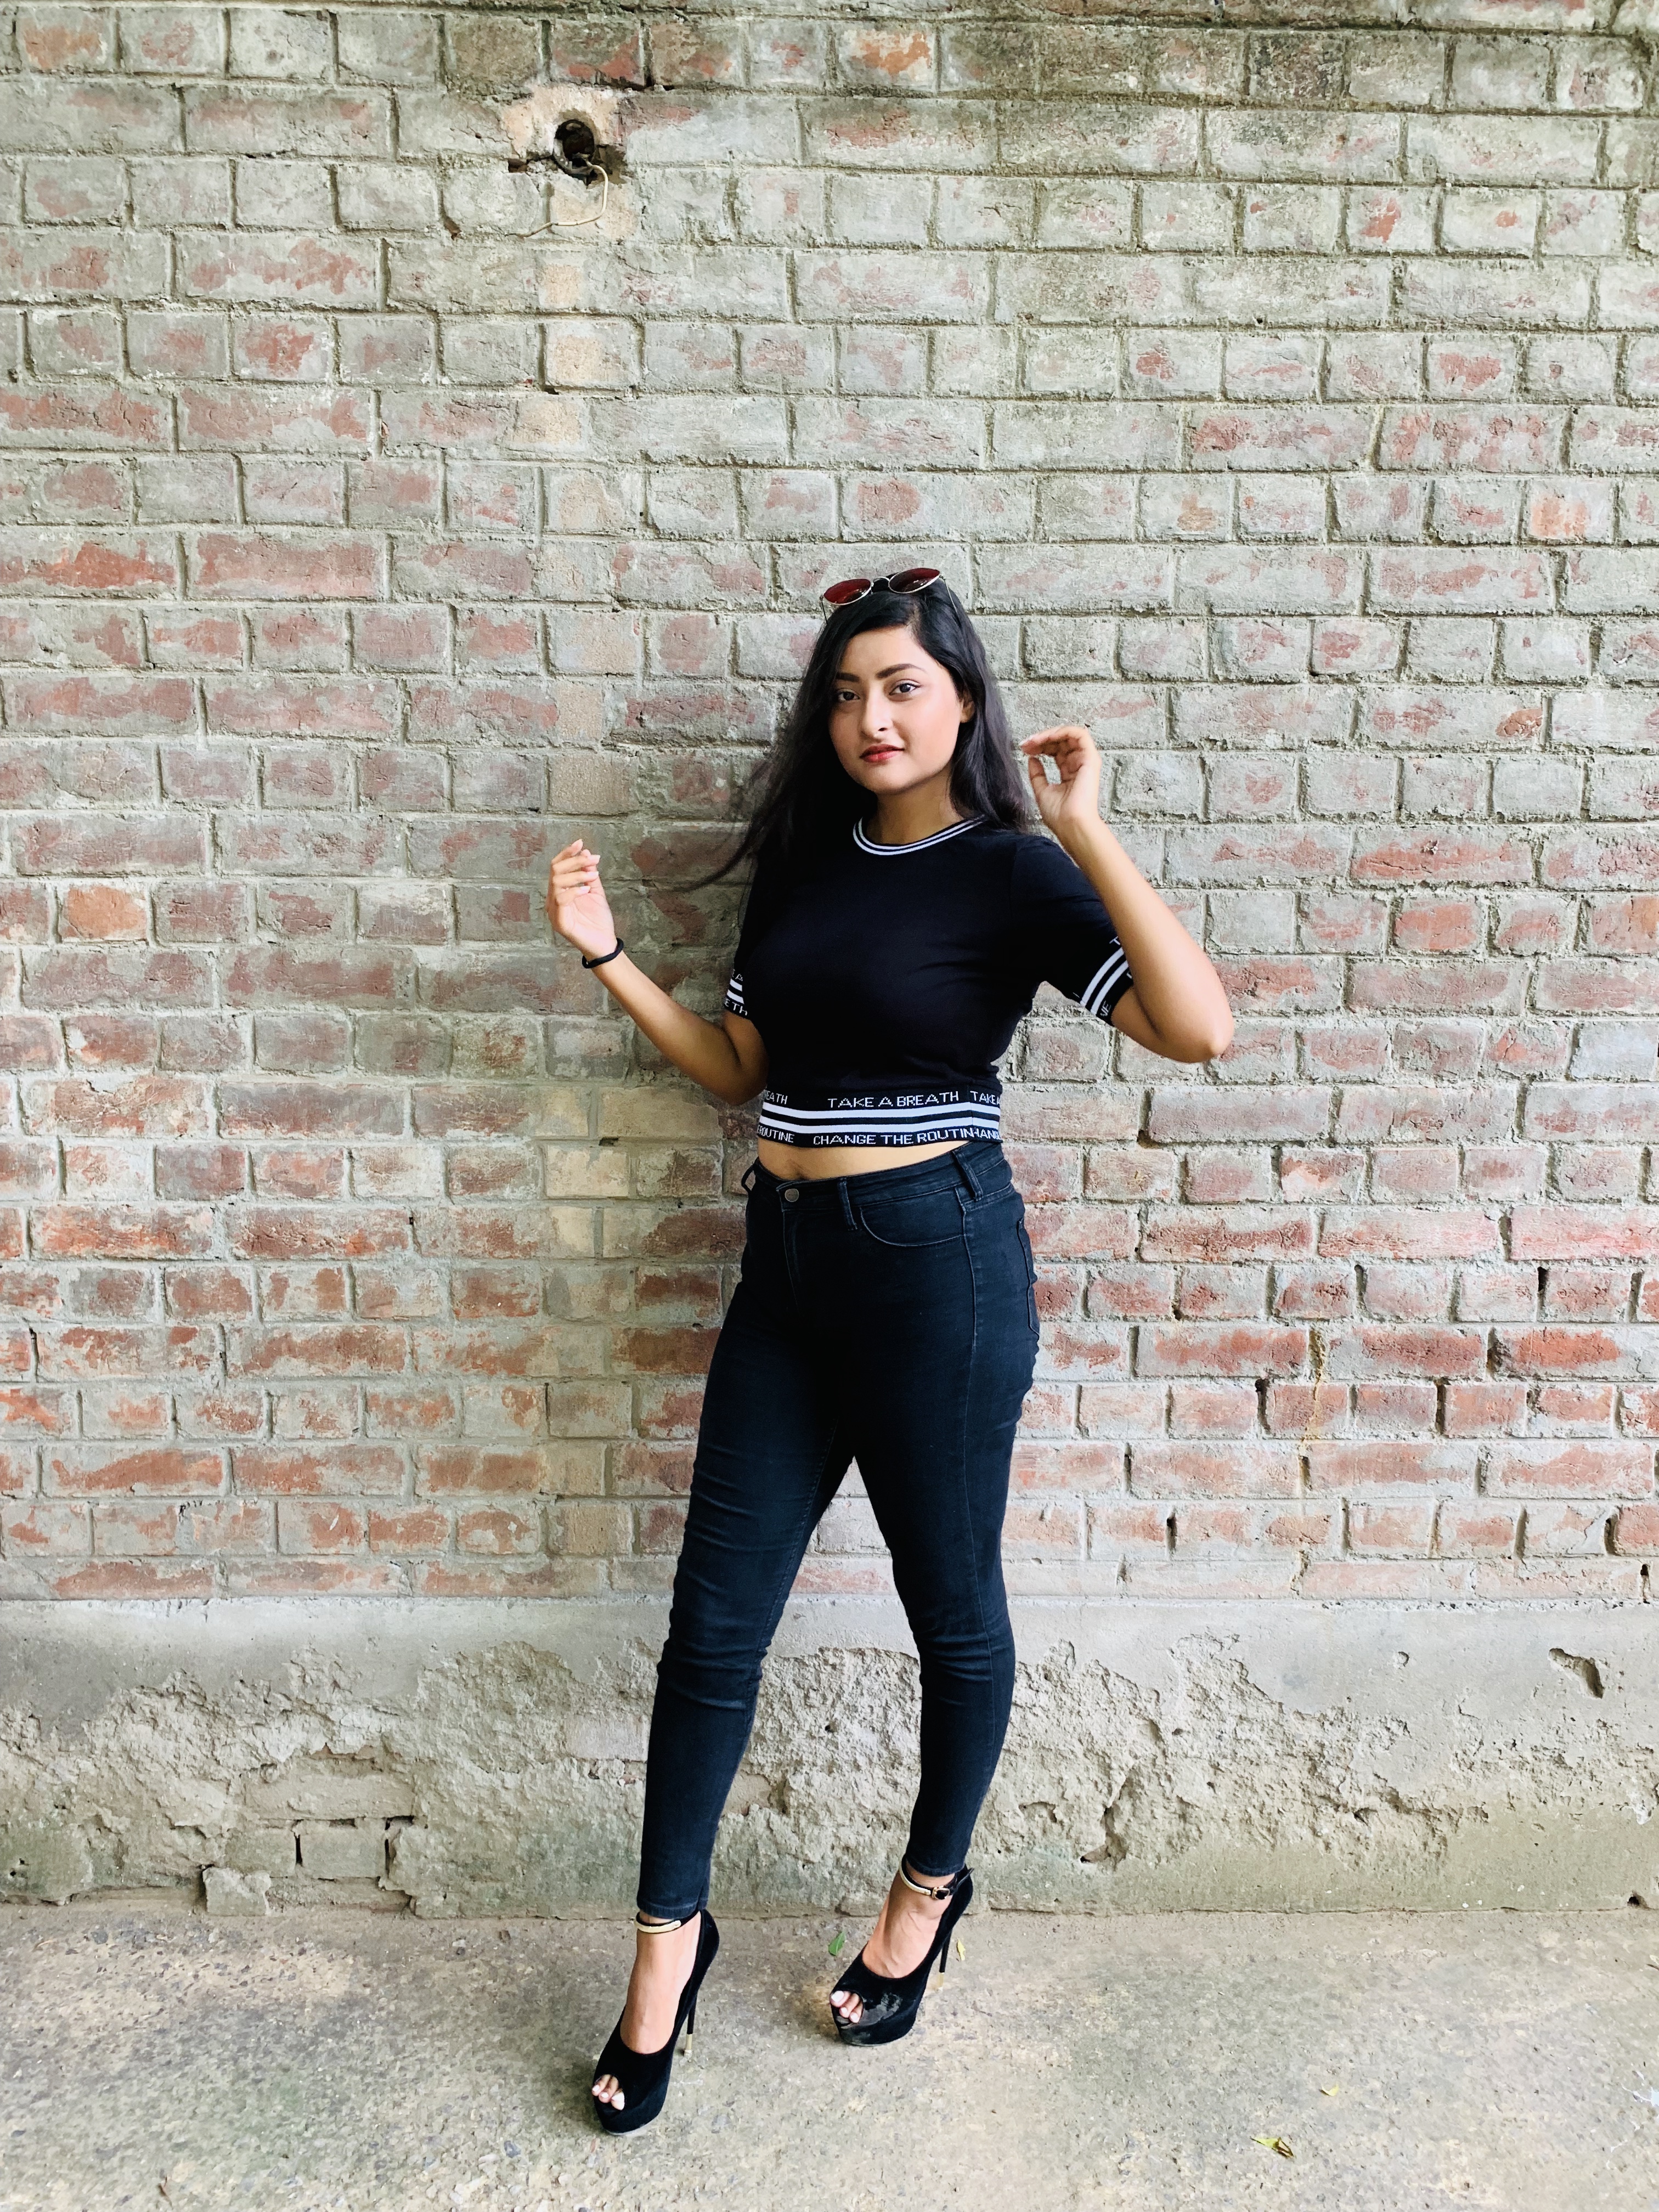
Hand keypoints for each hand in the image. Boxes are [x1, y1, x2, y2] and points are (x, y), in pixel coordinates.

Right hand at [547, 837, 618, 962]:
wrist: (604, 944)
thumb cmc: (598, 920)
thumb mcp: (596, 892)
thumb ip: (590, 874)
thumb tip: (586, 852)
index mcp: (560, 891)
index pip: (557, 867)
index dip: (566, 853)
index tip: (580, 843)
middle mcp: (553, 899)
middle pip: (555, 871)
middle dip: (574, 861)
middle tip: (593, 860)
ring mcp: (554, 911)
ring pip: (557, 882)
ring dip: (577, 875)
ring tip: (593, 876)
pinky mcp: (559, 922)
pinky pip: (561, 900)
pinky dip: (574, 891)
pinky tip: (587, 890)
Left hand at [1019, 725, 1102, 843]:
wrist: (1070, 824)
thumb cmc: (1059, 815)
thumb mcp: (1041, 791)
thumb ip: (1037, 774)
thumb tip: (1032, 759)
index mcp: (1069, 773)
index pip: (1055, 752)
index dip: (1040, 746)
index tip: (1025, 748)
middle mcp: (1078, 765)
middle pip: (1061, 742)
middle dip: (1042, 739)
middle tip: (1027, 743)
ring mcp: (1085, 761)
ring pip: (1070, 735)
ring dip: (1050, 733)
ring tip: (1035, 739)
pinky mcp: (1090, 758)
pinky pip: (1080, 734)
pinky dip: (1062, 731)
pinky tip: (1047, 737)